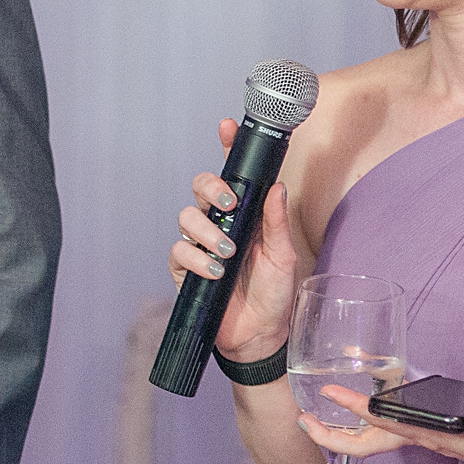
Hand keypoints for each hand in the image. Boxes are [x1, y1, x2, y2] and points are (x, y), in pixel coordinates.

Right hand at [166, 118, 299, 363]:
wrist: (260, 336)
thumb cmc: (274, 294)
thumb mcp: (283, 256)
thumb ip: (276, 222)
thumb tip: (276, 187)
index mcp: (244, 214)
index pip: (232, 174)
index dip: (226, 147)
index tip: (226, 126)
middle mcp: (218, 223)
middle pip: (200, 186)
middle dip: (211, 188)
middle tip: (229, 204)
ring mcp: (199, 245)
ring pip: (186, 216)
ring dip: (207, 231)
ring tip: (227, 252)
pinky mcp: (185, 269)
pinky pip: (180, 252)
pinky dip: (197, 260)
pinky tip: (215, 272)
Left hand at [300, 384, 463, 463]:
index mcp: (432, 437)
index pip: (385, 425)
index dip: (356, 410)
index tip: (330, 394)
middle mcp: (417, 438)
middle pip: (364, 443)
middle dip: (330, 436)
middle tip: (302, 418)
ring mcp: (417, 434)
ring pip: (369, 433)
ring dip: (341, 423)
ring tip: (316, 403)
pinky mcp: (422, 426)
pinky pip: (384, 418)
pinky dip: (364, 405)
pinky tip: (358, 380)